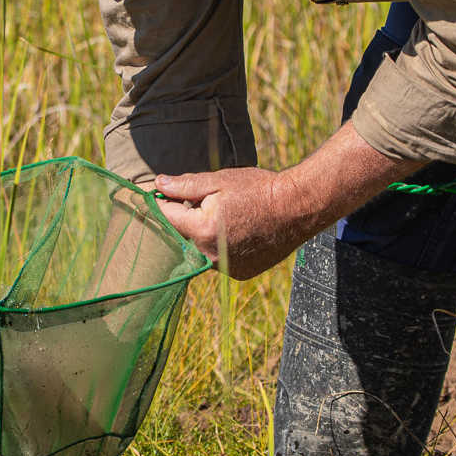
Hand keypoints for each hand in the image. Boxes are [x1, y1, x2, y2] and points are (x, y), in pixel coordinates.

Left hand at [153, 167, 309, 280]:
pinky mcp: (239, 274)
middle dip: (184, 218)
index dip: (161, 202)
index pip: (165, 217)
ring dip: (202, 234)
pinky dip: (220, 247)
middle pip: (181, 236)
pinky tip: (236, 231)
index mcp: (201, 230)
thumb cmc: (258, 190)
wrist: (298, 208)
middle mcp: (210, 255)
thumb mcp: (218, 181)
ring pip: (199, 249)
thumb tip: (158, 184)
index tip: (161, 192)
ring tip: (226, 215)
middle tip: (203, 201)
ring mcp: (225, 267)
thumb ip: (184, 186)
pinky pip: (218, 260)